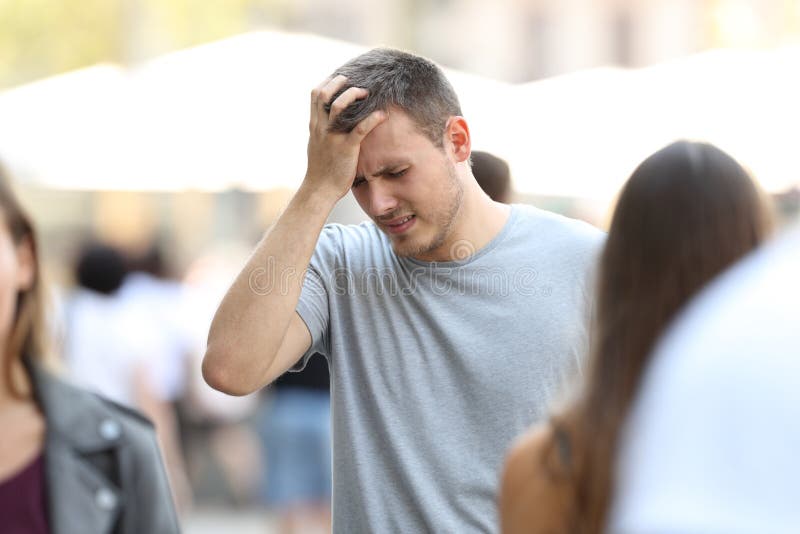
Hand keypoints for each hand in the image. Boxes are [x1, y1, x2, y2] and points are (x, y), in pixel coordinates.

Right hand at [303, 75, 386, 201]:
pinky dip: (372, 119)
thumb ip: (322, 130)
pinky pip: (360, 129)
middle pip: (324, 94)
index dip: (329, 81)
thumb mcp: (317, 145)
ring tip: (367, 93)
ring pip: (338, 106)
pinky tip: (382, 115)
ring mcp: (333, 137)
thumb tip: (329, 121)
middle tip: (355, 82)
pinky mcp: (346, 148)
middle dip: (340, 82)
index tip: (342, 78)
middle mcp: (321, 128)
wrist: (320, 190)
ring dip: (353, 95)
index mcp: (314, 125)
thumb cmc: (321, 169)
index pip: (315, 94)